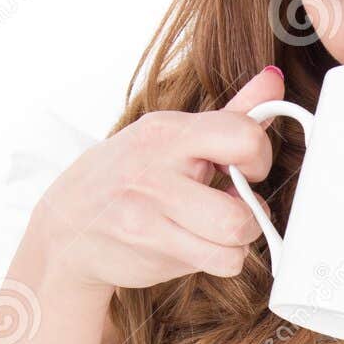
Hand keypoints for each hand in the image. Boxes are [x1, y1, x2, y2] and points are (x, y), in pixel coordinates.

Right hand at [30, 66, 287, 294]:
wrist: (69, 225)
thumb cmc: (129, 178)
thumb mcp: (173, 136)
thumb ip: (231, 113)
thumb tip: (274, 81)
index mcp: (168, 131)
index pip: (244, 136)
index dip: (260, 159)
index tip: (247, 169)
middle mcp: (156, 168)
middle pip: (241, 207)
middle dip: (252, 214)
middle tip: (235, 208)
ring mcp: (149, 211)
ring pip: (235, 238)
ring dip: (238, 240)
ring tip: (217, 230)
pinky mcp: (150, 246)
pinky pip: (221, 262)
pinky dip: (223, 259)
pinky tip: (201, 246)